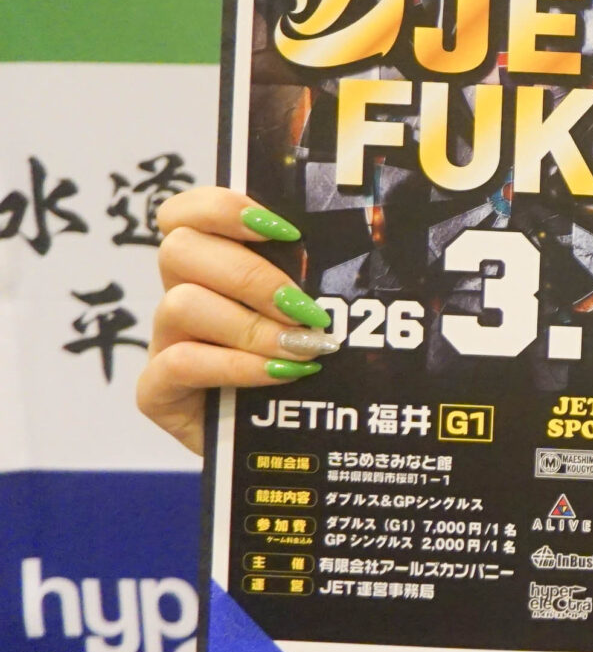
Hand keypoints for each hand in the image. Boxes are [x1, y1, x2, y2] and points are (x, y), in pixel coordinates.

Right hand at [137, 187, 341, 456]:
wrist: (293, 443)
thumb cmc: (314, 369)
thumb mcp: (320, 314)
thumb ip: (323, 278)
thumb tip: (376, 244)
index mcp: (214, 264)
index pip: (185, 213)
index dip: (223, 208)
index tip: (284, 231)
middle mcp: (182, 296)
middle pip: (180, 250)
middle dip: (250, 274)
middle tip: (304, 306)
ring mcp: (165, 344)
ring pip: (179, 304)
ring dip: (249, 325)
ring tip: (302, 348)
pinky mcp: (158, 392)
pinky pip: (179, 363)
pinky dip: (235, 366)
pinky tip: (281, 374)